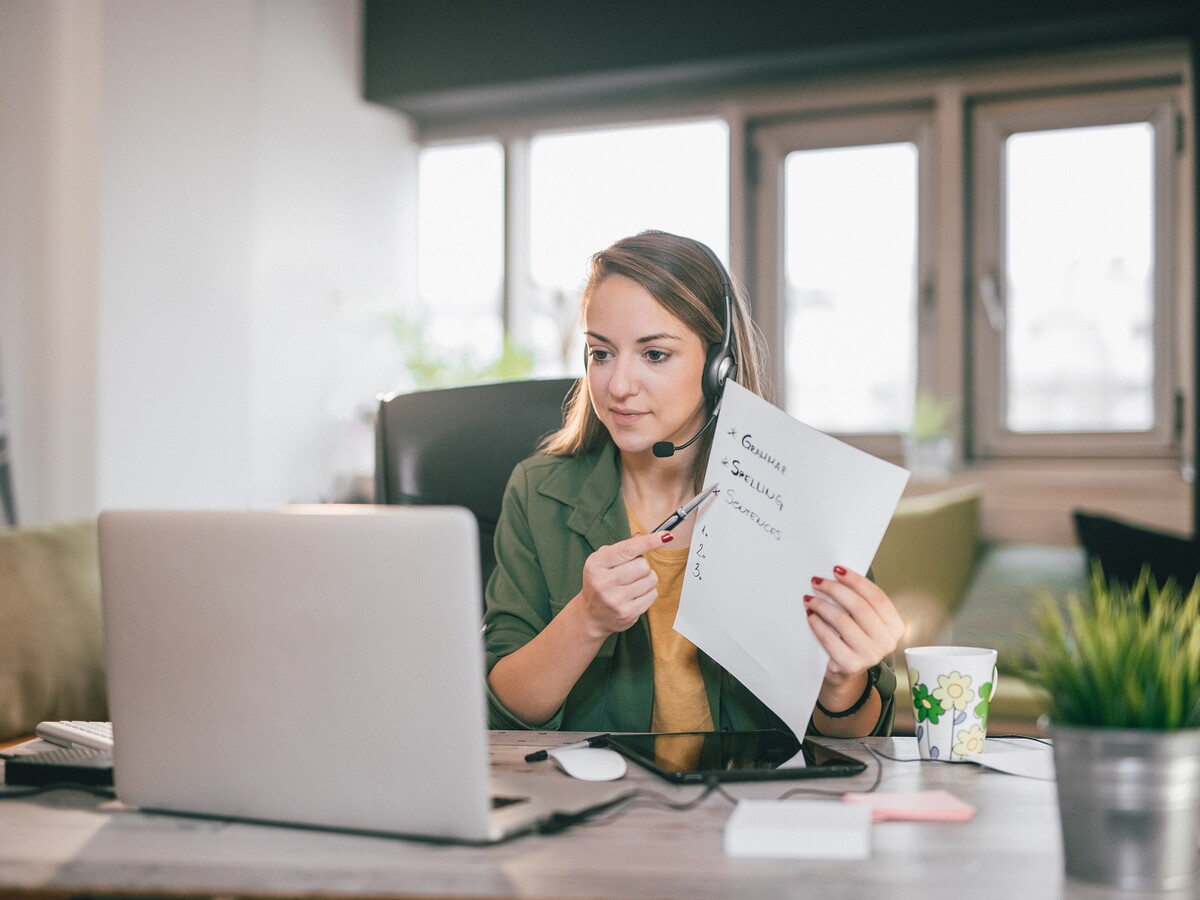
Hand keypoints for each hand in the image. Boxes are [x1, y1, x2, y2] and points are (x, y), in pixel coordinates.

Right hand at [576, 531, 672, 639]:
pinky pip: (653, 594)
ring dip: (647, 578)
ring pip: (651, 579)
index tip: (666, 536)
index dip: (649, 541)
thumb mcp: (602, 561)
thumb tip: (641, 536)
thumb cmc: (599, 582)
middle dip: (643, 565)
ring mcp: (615, 600)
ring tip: (634, 583)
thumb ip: (622, 548)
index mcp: (596, 564)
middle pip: (643, 565)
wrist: (591, 615)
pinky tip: (635, 595)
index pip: (627, 549)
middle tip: (632, 570)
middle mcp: (603, 582)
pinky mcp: (627, 613)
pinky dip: (648, 592)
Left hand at [805, 565, 904, 690]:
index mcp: (895, 626)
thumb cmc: (854, 640)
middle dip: (835, 590)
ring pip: (842, 620)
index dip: (856, 580)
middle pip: (859, 606)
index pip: (877, 597)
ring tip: (809, 598)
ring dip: (822, 605)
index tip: (837, 569)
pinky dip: (817, 623)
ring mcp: (870, 655)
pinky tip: (810, 615)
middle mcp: (887, 642)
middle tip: (817, 581)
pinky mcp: (850, 665)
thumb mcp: (864, 622)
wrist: (845, 673)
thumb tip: (838, 575)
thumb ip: (860, 602)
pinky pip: (829, 638)